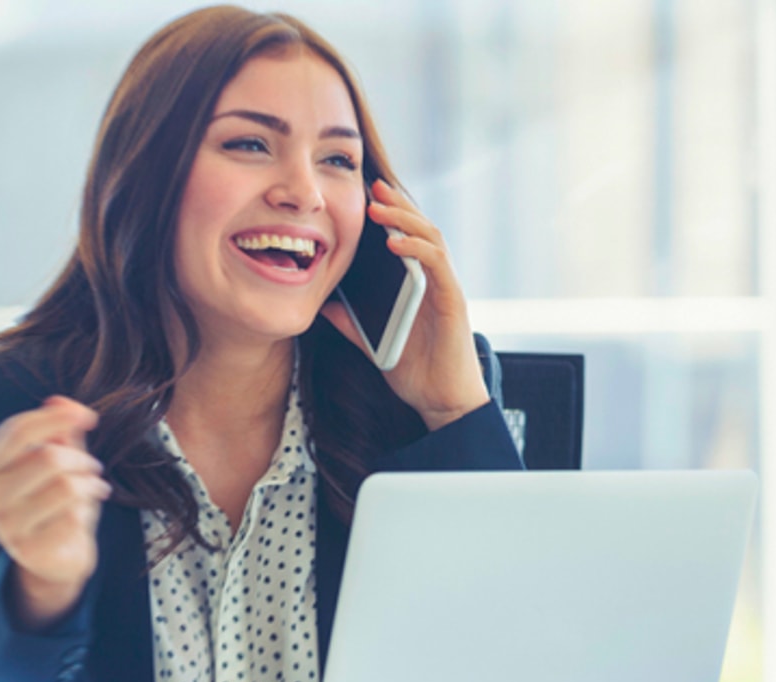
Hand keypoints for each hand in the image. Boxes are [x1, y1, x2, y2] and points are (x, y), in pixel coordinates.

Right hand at [0, 395, 110, 629]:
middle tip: (92, 468)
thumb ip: (59, 429)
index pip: (17, 430)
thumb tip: (60, 399)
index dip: (56, 417)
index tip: (89, 416)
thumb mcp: (56, 460)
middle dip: (81, 459)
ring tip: (94, 488)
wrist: (55, 559)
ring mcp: (5, 526)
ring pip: (65, 486)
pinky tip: (85, 515)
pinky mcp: (28, 550)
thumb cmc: (55, 501)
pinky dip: (86, 511)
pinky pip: (72, 517)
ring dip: (90, 484)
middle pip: (49, 457)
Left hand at [320, 179, 490, 430]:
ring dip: (405, 219)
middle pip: (420, 228)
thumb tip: (322, 306)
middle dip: (397, 205)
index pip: (407, 238)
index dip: (389, 214)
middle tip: (372, 186)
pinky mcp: (453, 302)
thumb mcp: (373, 343)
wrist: (442, 402)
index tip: (365, 196)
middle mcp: (435, 280)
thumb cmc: (417, 372)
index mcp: (419, 284)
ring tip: (379, 208)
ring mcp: (446, 288)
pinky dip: (417, 250)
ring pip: (431, 239)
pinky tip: (394, 244)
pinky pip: (437, 266)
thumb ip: (352, 323)